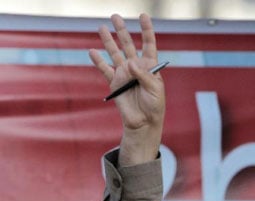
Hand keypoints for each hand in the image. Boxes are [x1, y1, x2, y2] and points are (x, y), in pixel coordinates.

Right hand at [89, 13, 165, 165]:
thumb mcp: (155, 90)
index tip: (143, 16)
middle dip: (122, 30)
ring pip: (114, 53)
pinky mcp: (114, 83)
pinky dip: (98, 61)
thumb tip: (130, 63)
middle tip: (115, 16)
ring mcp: (124, 74)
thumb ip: (144, 76)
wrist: (143, 122)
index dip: (146, 30)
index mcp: (150, 66)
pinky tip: (92, 51)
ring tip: (101, 27)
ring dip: (108, 41)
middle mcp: (136, 67)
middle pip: (128, 44)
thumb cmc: (154, 106)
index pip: (148, 44)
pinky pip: (105, 69)